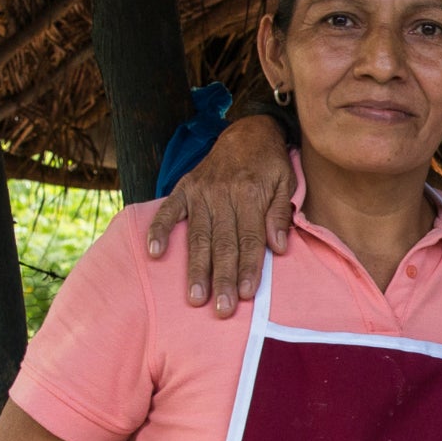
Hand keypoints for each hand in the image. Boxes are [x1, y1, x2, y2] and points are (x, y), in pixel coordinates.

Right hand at [145, 116, 294, 315]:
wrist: (248, 131)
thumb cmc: (270, 164)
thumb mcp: (286, 182)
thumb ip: (280, 213)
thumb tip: (279, 246)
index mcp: (249, 193)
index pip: (250, 238)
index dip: (249, 267)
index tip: (247, 294)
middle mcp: (222, 194)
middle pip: (222, 243)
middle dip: (222, 278)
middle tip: (222, 309)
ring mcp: (200, 192)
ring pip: (197, 236)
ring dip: (195, 268)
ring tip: (195, 297)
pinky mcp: (184, 189)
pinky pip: (168, 212)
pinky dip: (159, 231)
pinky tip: (155, 254)